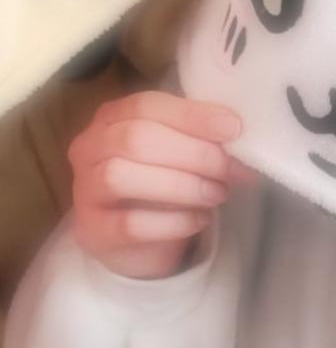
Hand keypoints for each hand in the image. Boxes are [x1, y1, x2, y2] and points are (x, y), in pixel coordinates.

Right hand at [68, 92, 254, 279]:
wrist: (137, 243)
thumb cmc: (161, 183)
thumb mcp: (176, 151)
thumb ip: (197, 136)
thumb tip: (237, 136)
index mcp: (111, 117)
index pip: (146, 105)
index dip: (191, 116)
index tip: (233, 129)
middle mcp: (89, 147)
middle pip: (136, 139)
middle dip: (193, 153)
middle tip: (230, 170)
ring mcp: (85, 190)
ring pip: (121, 176)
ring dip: (181, 186)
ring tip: (217, 194)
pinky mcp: (93, 232)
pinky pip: (129, 224)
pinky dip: (173, 222)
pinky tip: (199, 220)